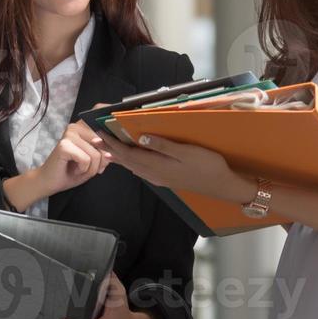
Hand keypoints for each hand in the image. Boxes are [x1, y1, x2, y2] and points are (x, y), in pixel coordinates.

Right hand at [4, 119, 111, 210]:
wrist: (50, 182)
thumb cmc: (72, 171)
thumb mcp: (94, 161)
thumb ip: (104, 153)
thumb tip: (110, 152)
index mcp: (83, 127)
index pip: (104, 127)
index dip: (109, 142)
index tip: (107, 154)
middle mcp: (76, 126)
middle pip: (103, 144)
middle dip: (100, 162)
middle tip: (87, 167)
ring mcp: (69, 134)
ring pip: (96, 154)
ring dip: (91, 168)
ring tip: (79, 169)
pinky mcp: (63, 145)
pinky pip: (86, 159)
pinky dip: (83, 169)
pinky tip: (74, 169)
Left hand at [100, 132, 249, 202]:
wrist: (222, 186)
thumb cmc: (207, 165)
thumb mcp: (186, 152)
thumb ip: (163, 145)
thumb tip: (140, 138)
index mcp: (157, 165)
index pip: (128, 153)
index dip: (112, 143)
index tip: (99, 132)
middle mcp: (154, 174)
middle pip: (126, 161)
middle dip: (110, 149)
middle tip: (95, 139)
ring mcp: (160, 178)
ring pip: (133, 167)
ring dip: (119, 157)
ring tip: (107, 149)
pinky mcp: (166, 179)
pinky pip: (141, 170)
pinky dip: (131, 163)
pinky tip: (131, 161)